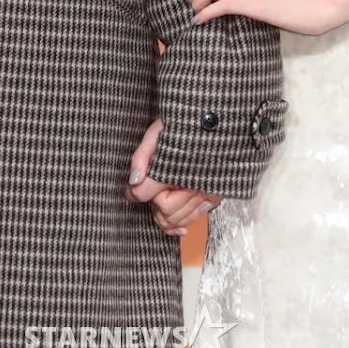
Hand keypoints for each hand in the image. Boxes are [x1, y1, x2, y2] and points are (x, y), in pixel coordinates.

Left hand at [124, 118, 219, 236]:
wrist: (216, 122)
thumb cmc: (185, 125)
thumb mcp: (159, 131)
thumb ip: (143, 156)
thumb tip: (133, 181)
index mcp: (177, 165)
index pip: (146, 192)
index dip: (134, 192)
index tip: (132, 188)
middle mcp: (194, 183)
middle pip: (164, 211)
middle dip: (153, 203)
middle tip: (151, 190)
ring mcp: (206, 192)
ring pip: (177, 219)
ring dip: (164, 215)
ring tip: (161, 199)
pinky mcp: (213, 198)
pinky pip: (192, 220)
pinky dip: (179, 225)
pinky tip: (174, 223)